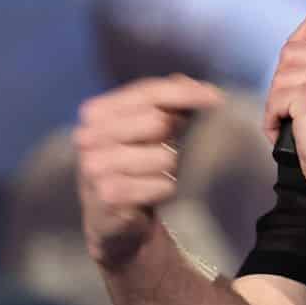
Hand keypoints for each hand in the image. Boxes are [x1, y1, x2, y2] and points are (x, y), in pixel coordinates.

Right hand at [76, 74, 223, 266]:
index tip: (217, 98)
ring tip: (157, 174)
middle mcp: (88, 136)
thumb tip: (193, 84)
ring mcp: (94, 167)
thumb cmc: (133, 167)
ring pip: (163, 156)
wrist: (113, 220)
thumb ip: (165, 101)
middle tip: (172, 149)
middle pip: (157, 121)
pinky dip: (165, 189)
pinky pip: (160, 185)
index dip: (185, 93)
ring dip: (171, 168)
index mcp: (95, 112)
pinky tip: (154, 193)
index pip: (148, 92)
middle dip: (176, 135)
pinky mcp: (107, 196)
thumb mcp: (145, 129)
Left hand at [264, 8, 305, 196]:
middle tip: (303, 104)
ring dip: (280, 101)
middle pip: (292, 48)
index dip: (302, 43)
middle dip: (287, 80)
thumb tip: (296, 49)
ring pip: (280, 74)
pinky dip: (274, 119)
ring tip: (300, 119)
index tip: (305, 69)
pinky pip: (274, 98)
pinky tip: (294, 129)